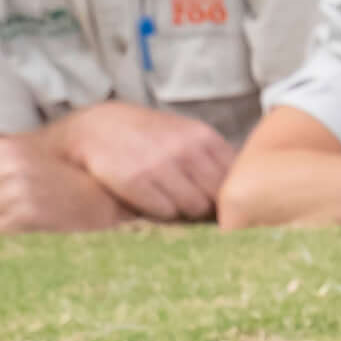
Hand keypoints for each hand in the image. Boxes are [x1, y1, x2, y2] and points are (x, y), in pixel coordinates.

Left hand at [0, 134, 131, 235]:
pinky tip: (26, 226)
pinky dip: (3, 234)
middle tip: (8, 202)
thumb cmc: (57, 179)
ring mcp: (17, 193)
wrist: (102, 198)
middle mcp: (9, 166)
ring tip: (20, 214)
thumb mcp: (23, 155)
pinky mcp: (26, 219)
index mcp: (5, 147)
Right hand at [57, 100, 234, 221]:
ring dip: (183, 210)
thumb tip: (246, 190)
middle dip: (209, 205)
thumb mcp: (183, 135)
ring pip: (193, 207)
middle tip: (192, 205)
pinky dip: (159, 212)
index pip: (236, 178)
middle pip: (217, 197)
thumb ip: (212, 158)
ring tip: (167, 198)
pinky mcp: (136, 181)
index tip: (221, 203)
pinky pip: (165, 212)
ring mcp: (161, 164)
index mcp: (204, 137)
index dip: (230, 195)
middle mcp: (186, 149)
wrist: (94, 129)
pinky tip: (148, 200)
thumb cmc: (145, 136)